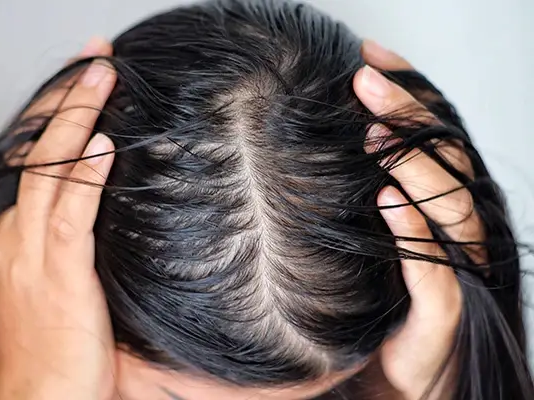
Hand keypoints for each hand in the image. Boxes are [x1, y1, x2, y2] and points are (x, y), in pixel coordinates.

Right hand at [0, 37, 116, 399]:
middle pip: (35, 152)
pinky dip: (85, 175)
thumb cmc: (55, 342)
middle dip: (65, 101)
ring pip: (49, 170)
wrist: (39, 395)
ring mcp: (28, 250)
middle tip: (94, 60)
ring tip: (102, 77)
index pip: (29, 160)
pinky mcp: (55, 271)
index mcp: (8, 235)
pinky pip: (69, 213)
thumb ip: (67, 236)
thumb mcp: (54, 279)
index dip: (55, 118)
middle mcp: (10, 234)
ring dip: (77, 119)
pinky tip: (103, 144)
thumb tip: (100, 198)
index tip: (80, 84)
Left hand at [355, 41, 483, 398]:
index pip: (427, 134)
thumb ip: (344, 189)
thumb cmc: (365, 299)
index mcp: (430, 204)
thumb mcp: (353, 235)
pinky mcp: (444, 315)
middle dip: (406, 113)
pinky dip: (415, 233)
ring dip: (414, 165)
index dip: (405, 90)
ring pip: (452, 206)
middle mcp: (450, 228)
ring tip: (373, 131)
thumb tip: (294, 135)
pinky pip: (437, 271)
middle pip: (442, 157)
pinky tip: (387, 202)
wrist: (383, 379)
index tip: (366, 53)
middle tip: (364, 77)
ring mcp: (453, 269)